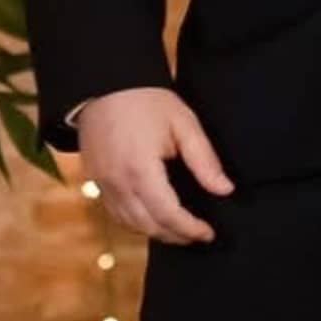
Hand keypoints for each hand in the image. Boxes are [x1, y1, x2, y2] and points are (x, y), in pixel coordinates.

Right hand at [73, 86, 234, 243]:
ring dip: (155, 232)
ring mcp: (103, 184)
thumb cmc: (145, 100)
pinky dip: (135, 222)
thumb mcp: (183, 123)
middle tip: (197, 235)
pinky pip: (115, 213)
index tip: (208, 233)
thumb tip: (225, 190)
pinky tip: (151, 219)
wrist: (105, 84)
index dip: (190, 229)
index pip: (168, 215)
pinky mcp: (95, 180)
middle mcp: (118, 183)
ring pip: (129, 224)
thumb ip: (204, 160)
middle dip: (175, 236)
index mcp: (141, 170)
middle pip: (148, 226)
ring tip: (179, 231)